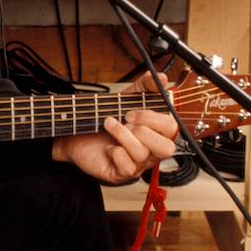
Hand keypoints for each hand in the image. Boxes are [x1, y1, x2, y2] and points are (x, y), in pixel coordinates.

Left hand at [51, 72, 178, 183]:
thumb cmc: (107, 118)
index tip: (131, 111)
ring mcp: (137, 164)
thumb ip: (146, 85)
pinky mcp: (121, 173)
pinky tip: (108, 147)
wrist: (78, 131)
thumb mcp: (127, 97)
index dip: (152, 118)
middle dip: (143, 130)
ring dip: (122, 134)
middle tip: (125, 120)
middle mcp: (150, 150)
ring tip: (108, 124)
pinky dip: (117, 153)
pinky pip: (128, 168)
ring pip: (142, 154)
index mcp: (156, 133)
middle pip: (167, 148)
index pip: (171, 128)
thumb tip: (163, 77)